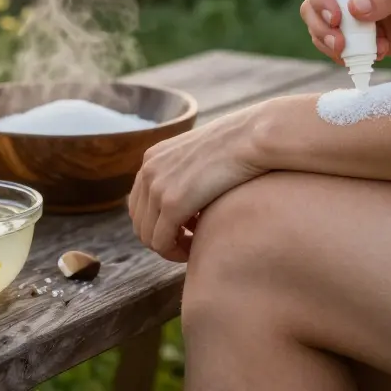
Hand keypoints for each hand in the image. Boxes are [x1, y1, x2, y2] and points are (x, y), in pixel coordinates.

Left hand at [129, 103, 268, 261]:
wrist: (252, 137)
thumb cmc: (239, 146)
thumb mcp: (201, 154)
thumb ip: (188, 171)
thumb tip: (190, 194)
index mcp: (152, 157)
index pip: (138, 203)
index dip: (157, 222)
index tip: (183, 229)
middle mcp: (148, 171)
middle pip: (139, 221)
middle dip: (161, 238)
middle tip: (188, 242)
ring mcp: (157, 187)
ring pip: (147, 236)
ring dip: (168, 248)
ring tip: (194, 246)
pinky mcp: (172, 204)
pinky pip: (161, 243)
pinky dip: (175, 252)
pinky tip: (196, 247)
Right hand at [301, 0, 390, 62]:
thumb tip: (353, 7)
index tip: (337, 15)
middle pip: (314, 4)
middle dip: (320, 26)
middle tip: (340, 44)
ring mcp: (359, 17)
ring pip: (322, 28)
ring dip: (329, 44)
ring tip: (355, 54)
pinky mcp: (367, 40)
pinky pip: (340, 49)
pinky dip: (347, 57)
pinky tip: (376, 56)